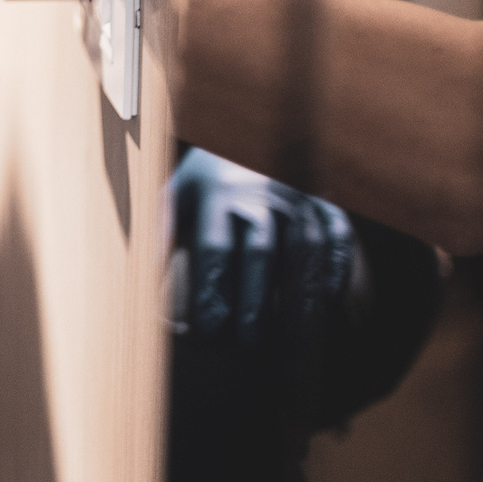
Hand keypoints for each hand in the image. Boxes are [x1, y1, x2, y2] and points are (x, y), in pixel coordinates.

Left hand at [170, 147, 360, 347]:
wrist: (249, 138)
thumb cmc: (204, 186)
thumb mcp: (174, 199)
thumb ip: (157, 239)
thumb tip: (144, 292)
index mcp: (215, 192)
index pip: (214, 247)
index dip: (212, 289)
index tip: (208, 330)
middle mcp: (259, 192)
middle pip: (261, 251)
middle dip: (255, 299)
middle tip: (248, 343)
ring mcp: (297, 195)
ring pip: (304, 249)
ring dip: (299, 295)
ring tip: (294, 340)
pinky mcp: (325, 201)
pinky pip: (338, 237)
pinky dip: (338, 271)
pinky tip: (333, 307)